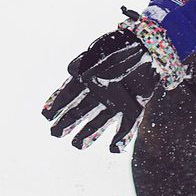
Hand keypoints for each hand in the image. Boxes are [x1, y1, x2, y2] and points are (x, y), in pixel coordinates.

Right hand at [42, 11, 186, 152]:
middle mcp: (101, 93)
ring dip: (88, 135)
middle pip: (80, 112)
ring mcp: (117, 102)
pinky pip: (127, 127)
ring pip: (99, 123)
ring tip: (77, 146)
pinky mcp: (135, 109)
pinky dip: (121, 139)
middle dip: (67, 123)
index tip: (45, 116)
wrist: (150, 46)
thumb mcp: (102, 51)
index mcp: (89, 77)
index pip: (68, 93)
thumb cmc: (123, 46)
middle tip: (55, 134)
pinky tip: (113, 149)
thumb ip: (88, 61)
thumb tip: (71, 72)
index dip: (56, 104)